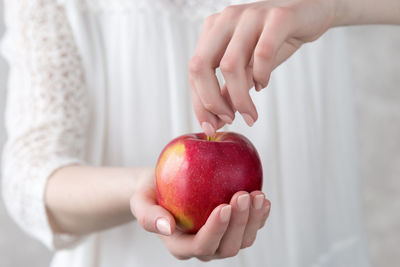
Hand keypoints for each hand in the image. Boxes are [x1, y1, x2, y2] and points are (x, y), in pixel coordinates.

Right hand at [130, 184, 270, 260]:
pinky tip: (263, 200)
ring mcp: (220, 239)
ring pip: (243, 241)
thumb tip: (167, 227)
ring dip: (254, 221)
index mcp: (181, 246)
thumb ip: (148, 216)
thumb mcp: (140, 201)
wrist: (162, 187)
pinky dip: (260, 217)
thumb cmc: (150, 193)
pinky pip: (250, 229)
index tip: (224, 206)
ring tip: (258, 195)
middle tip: (243, 195)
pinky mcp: (232, 228)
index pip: (202, 245)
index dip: (216, 230)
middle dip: (239, 223)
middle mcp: (203, 247)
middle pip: (227, 247)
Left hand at [189, 0, 336, 135]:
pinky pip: (262, 54)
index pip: (194, 70)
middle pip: (201, 66)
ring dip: (239, 98)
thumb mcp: (247, 66)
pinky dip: (261, 76)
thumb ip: (229, 89)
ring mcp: (250, 16)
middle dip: (211, 101)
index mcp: (214, 30)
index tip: (211, 126)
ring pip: (230, 65)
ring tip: (250, 114)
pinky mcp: (277, 18)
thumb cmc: (275, 39)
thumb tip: (218, 119)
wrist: (310, 12)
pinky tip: (263, 85)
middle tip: (229, 120)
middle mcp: (226, 20)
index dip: (200, 102)